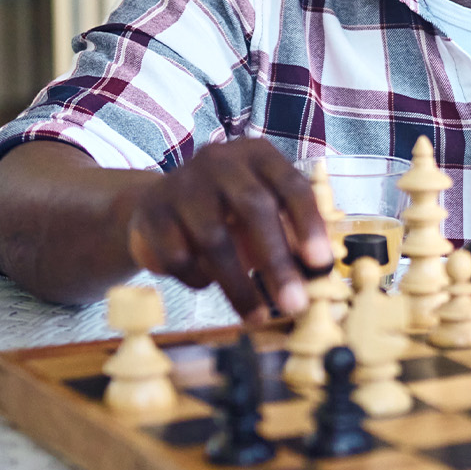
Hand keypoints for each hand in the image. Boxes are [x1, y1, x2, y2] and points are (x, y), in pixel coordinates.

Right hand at [123, 139, 332, 318]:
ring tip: (257, 314)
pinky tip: (207, 283)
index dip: (309, 224)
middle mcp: (220, 160)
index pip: (292, 186)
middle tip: (294, 303)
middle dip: (276, 260)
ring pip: (213, 239)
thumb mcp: (263, 210)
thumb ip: (291, 233)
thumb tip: (318, 275)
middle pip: (253, 208)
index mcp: (258, 155)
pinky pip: (178, 256)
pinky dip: (198, 278)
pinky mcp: (150, 213)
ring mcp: (180, 183)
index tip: (320, 263)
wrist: (159, 206)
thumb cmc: (228, 210)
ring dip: (239, 284)